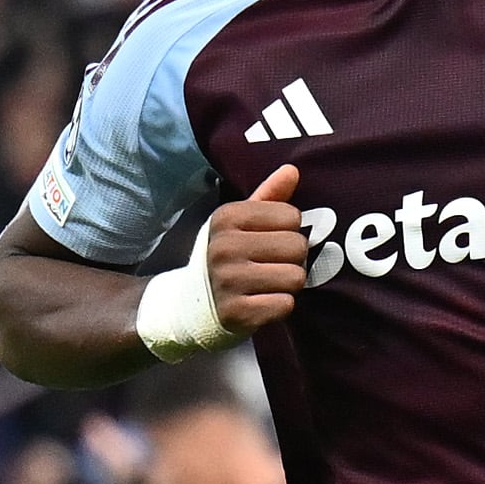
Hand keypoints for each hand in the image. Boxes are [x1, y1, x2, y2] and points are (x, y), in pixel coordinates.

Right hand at [200, 167, 309, 339]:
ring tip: (267, 285)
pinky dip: (280, 306)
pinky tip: (261, 303)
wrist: (187, 305)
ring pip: (295, 277)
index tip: (269, 241)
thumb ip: (268, 196)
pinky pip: (285, 305)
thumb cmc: (225, 257)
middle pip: (297, 246)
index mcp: (226, 218)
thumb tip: (293, 170)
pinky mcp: (236, 313)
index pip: (292, 216)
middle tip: (270, 266)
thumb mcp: (239, 223)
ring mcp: (228, 281)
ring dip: (288, 284)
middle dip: (292, 259)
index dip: (288, 231)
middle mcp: (224, 247)